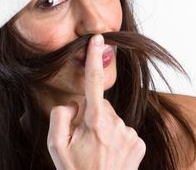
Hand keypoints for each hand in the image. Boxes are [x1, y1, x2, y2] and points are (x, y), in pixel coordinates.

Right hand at [47, 34, 145, 169]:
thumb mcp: (55, 148)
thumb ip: (61, 117)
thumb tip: (74, 104)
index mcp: (96, 123)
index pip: (93, 83)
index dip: (94, 58)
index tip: (99, 39)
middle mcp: (117, 125)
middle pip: (100, 106)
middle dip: (91, 116)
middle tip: (83, 142)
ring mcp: (131, 135)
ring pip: (113, 119)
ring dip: (104, 129)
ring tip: (97, 153)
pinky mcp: (140, 144)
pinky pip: (124, 131)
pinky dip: (116, 138)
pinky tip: (109, 156)